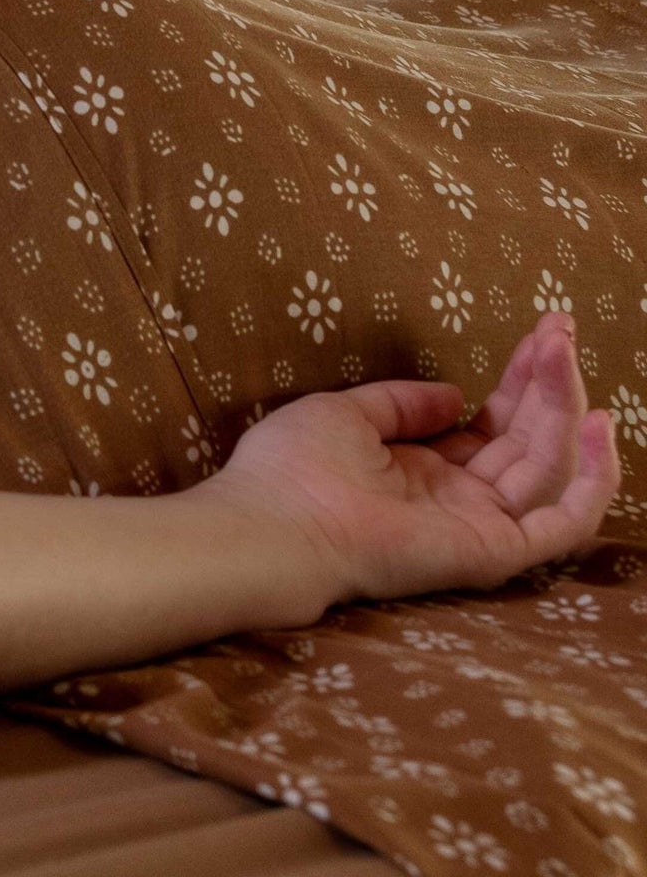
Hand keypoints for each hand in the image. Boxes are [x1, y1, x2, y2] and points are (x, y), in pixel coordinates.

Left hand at [207, 312, 618, 611]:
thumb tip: (457, 395)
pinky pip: (565, 522)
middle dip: (547, 382)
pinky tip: (599, 423)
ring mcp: (483, 525)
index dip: (519, 380)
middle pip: (525, 438)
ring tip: (563, 351)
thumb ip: (403, 404)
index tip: (540, 332)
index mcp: (424, 470)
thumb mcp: (347, 414)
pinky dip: (594, 478)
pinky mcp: (497, 550)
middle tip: (560, 327)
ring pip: (548, 464)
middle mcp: (461, 499)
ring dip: (563, 405)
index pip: (492, 425)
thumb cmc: (293, 468)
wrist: (277, 523)